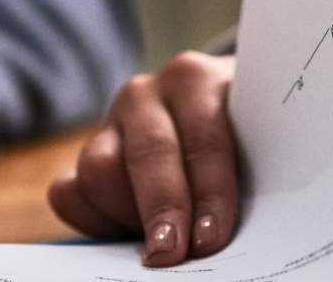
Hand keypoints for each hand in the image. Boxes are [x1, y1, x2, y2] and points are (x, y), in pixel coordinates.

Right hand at [47, 52, 238, 266]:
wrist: (226, 113)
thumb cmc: (251, 137)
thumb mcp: (264, 144)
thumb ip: (257, 176)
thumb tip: (236, 231)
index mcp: (198, 80)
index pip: (203, 136)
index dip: (210, 189)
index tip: (212, 237)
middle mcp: (147, 94)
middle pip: (148, 154)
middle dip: (163, 208)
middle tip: (173, 253)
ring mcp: (111, 123)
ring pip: (99, 170)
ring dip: (129, 214)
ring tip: (163, 244)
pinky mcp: (87, 155)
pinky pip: (69, 192)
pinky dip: (94, 221)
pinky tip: (127, 236)